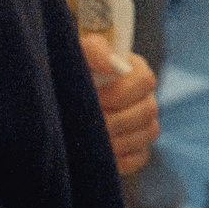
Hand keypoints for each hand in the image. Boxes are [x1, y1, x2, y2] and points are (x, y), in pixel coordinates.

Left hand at [84, 38, 160, 176]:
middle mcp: (145, 98)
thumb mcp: (79, 52)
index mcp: (136, 71)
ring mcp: (144, 125)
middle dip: (117, 119)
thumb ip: (95, 49)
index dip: (122, 92)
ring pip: (147, 134)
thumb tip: (112, 65)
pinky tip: (99, 152)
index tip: (96, 97)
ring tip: (90, 137)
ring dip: (118, 138)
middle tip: (89, 122)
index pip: (145, 81)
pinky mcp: (137, 148)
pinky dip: (120, 158)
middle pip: (148, 110)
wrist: (59, 99)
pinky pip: (140, 157)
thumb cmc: (71, 70)